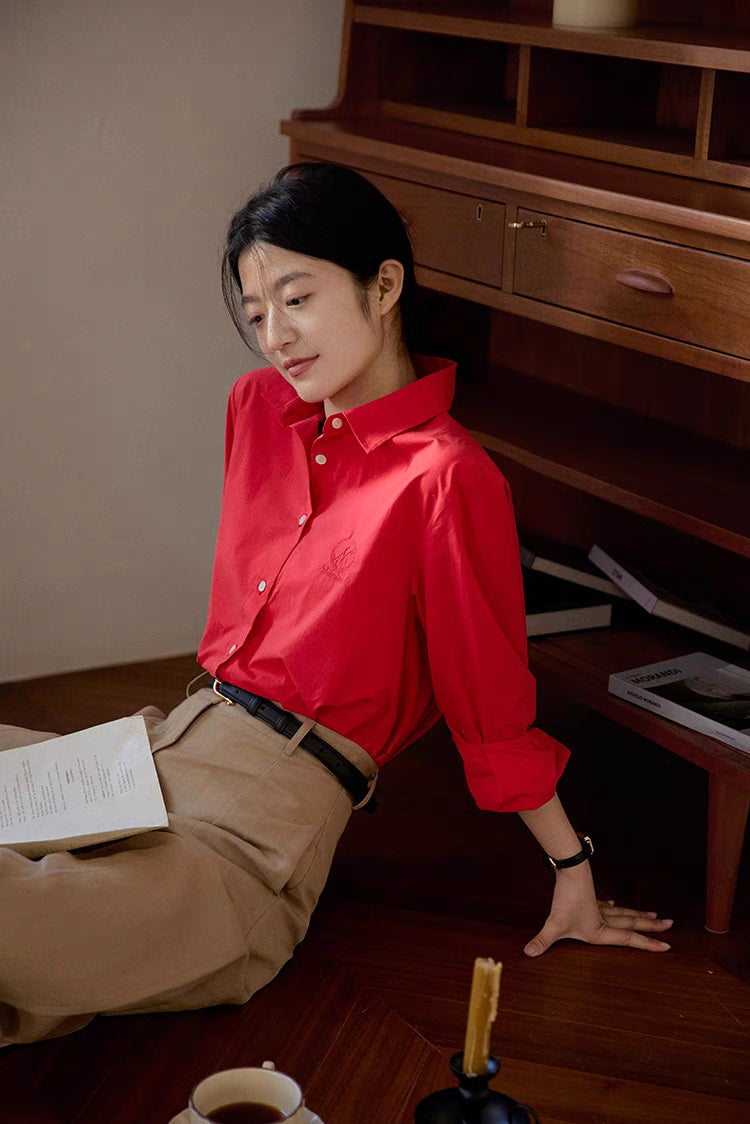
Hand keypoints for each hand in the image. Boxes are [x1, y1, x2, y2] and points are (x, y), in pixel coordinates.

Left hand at [523, 871, 672, 956]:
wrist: (571, 871)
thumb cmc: (566, 899)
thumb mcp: (554, 925)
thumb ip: (542, 941)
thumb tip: (527, 953)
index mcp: (600, 930)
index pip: (629, 939)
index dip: (648, 944)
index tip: (667, 947)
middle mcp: (604, 919)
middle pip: (632, 923)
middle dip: (651, 927)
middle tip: (670, 925)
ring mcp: (599, 906)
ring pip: (624, 912)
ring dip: (639, 915)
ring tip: (655, 915)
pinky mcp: (591, 896)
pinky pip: (608, 904)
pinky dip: (616, 907)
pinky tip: (616, 904)